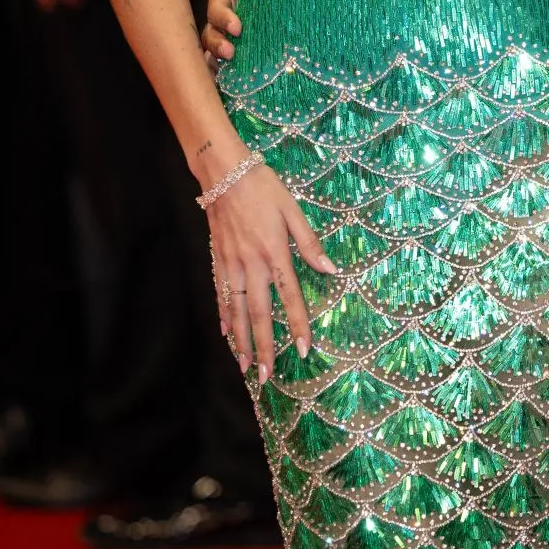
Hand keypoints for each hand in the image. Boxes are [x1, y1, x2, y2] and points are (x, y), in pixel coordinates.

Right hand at [208, 160, 338, 380]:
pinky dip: (224, 316)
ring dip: (241, 340)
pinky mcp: (218, 260)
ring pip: (237, 310)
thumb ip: (309, 242)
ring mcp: (231, 264)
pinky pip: (221, 294)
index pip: (290, 296)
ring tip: (244, 365)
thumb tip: (330, 269)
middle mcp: (251, 264)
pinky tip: (226, 333)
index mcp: (274, 252)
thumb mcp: (292, 209)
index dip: (299, 324)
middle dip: (264, 346)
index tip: (304, 349)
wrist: (224, 173)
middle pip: (259, 313)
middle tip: (266, 375)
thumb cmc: (263, 188)